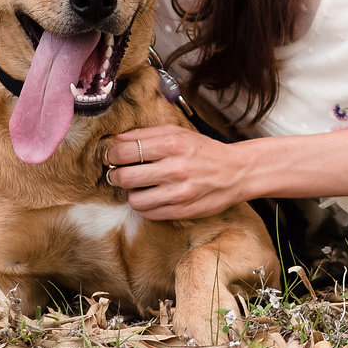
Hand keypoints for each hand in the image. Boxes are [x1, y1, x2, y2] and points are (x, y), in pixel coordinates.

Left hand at [104, 124, 250, 219]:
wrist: (236, 172)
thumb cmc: (204, 151)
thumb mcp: (179, 133)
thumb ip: (147, 134)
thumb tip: (117, 140)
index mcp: (172, 144)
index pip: (124, 151)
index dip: (111, 155)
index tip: (112, 157)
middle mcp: (174, 169)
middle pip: (124, 177)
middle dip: (116, 175)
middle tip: (121, 172)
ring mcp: (178, 193)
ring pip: (133, 199)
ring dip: (132, 193)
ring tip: (141, 186)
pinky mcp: (181, 211)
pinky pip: (148, 213)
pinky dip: (145, 205)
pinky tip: (153, 196)